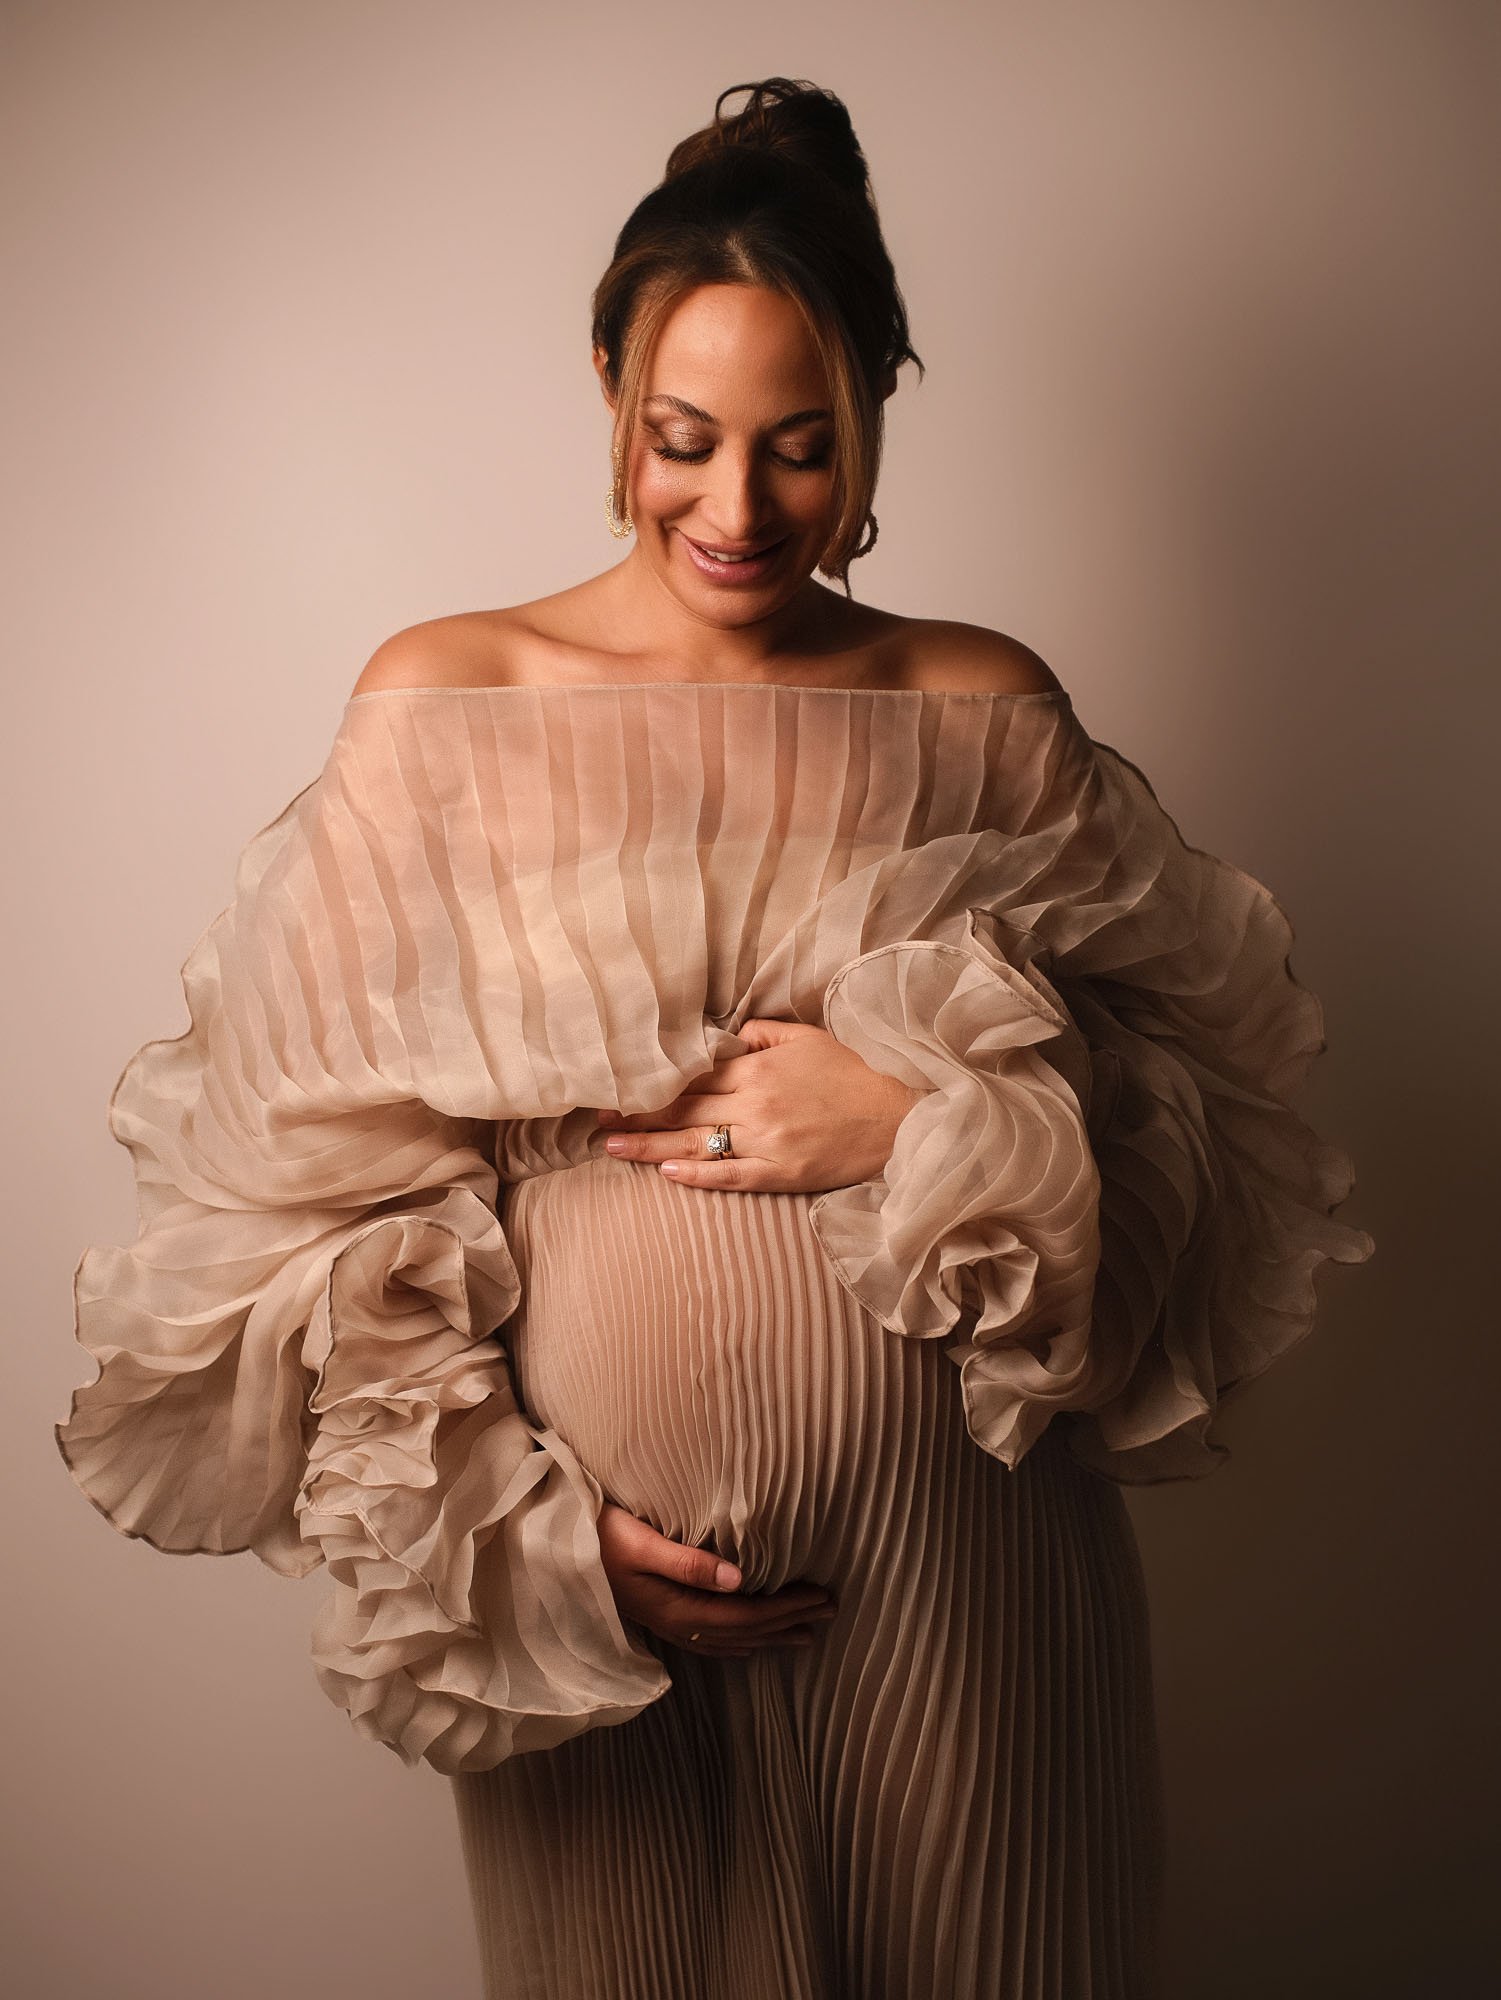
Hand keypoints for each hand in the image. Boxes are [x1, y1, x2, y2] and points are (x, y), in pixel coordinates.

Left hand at [591, 1019, 923, 1194]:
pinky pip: (729, 1175)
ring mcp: (767, 1141)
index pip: (692, 1074)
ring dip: (649, 1146)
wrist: (900, 1116)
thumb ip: (760, 1033)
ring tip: (612, 1146)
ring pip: (695, 1143)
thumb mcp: (807, 1037)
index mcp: (759, 1066)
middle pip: (684, 1108)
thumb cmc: (855, 1073)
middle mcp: (756, 1103)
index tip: (617, 1083)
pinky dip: (695, 1175)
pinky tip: (665, 1173)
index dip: (651, 1080)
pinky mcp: (781, 1174)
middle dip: (637, 1112)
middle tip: (597, 1117)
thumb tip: (722, 1036)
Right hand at [596, 1501, 837, 1658]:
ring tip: (805, 1634)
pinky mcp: (658, 1616)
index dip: (786, 1607)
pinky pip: (709, 1640)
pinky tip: (748, 1647)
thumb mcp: (642, 1543)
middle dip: (788, 1622)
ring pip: (731, 1638)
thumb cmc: (597, 1535)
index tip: (821, 1597)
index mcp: (678, 1606)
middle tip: (830, 1612)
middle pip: (745, 1629)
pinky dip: (736, 1643)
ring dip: (770, 1635)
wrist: (552, 1550)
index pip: (747, 1613)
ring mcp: (666, 1623)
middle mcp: (677, 1622)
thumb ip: (689, 1562)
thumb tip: (740, 1580)